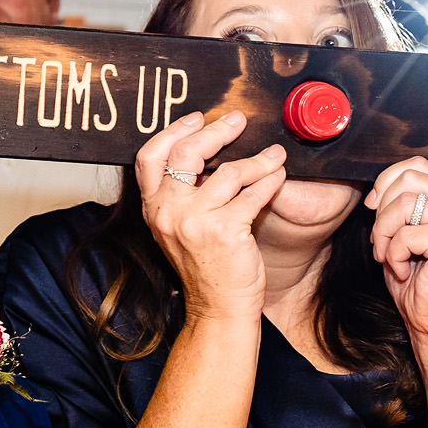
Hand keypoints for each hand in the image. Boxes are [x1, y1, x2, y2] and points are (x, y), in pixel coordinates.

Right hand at [136, 110, 283, 323]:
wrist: (218, 308)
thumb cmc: (204, 266)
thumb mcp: (178, 229)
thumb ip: (181, 195)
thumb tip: (204, 151)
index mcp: (154, 208)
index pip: (150, 158)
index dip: (173, 132)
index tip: (195, 118)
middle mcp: (169, 213)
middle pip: (187, 153)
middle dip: (216, 131)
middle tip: (237, 120)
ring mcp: (195, 222)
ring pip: (228, 171)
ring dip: (257, 158)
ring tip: (273, 154)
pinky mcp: (225, 231)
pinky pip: (252, 193)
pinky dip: (269, 180)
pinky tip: (278, 175)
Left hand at [364, 157, 427, 355]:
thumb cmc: (419, 286)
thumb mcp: (404, 237)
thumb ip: (399, 208)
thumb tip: (376, 192)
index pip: (419, 166)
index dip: (388, 181)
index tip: (374, 207)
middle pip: (410, 178)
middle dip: (383, 209)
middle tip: (380, 240)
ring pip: (405, 203)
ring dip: (385, 232)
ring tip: (388, 256)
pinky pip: (407, 234)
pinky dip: (394, 254)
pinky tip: (401, 271)